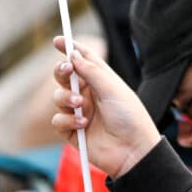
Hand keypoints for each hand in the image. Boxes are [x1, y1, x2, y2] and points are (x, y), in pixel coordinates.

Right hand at [51, 37, 160, 178]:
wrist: (133, 151)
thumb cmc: (130, 117)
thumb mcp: (113, 89)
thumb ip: (91, 71)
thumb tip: (74, 54)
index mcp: (101, 82)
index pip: (83, 61)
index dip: (70, 49)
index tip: (58, 40)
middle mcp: (88, 95)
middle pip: (64, 77)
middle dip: (61, 71)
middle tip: (66, 69)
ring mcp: (79, 113)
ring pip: (58, 97)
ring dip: (65, 98)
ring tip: (79, 104)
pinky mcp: (72, 132)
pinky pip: (58, 120)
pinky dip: (67, 120)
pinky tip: (83, 124)